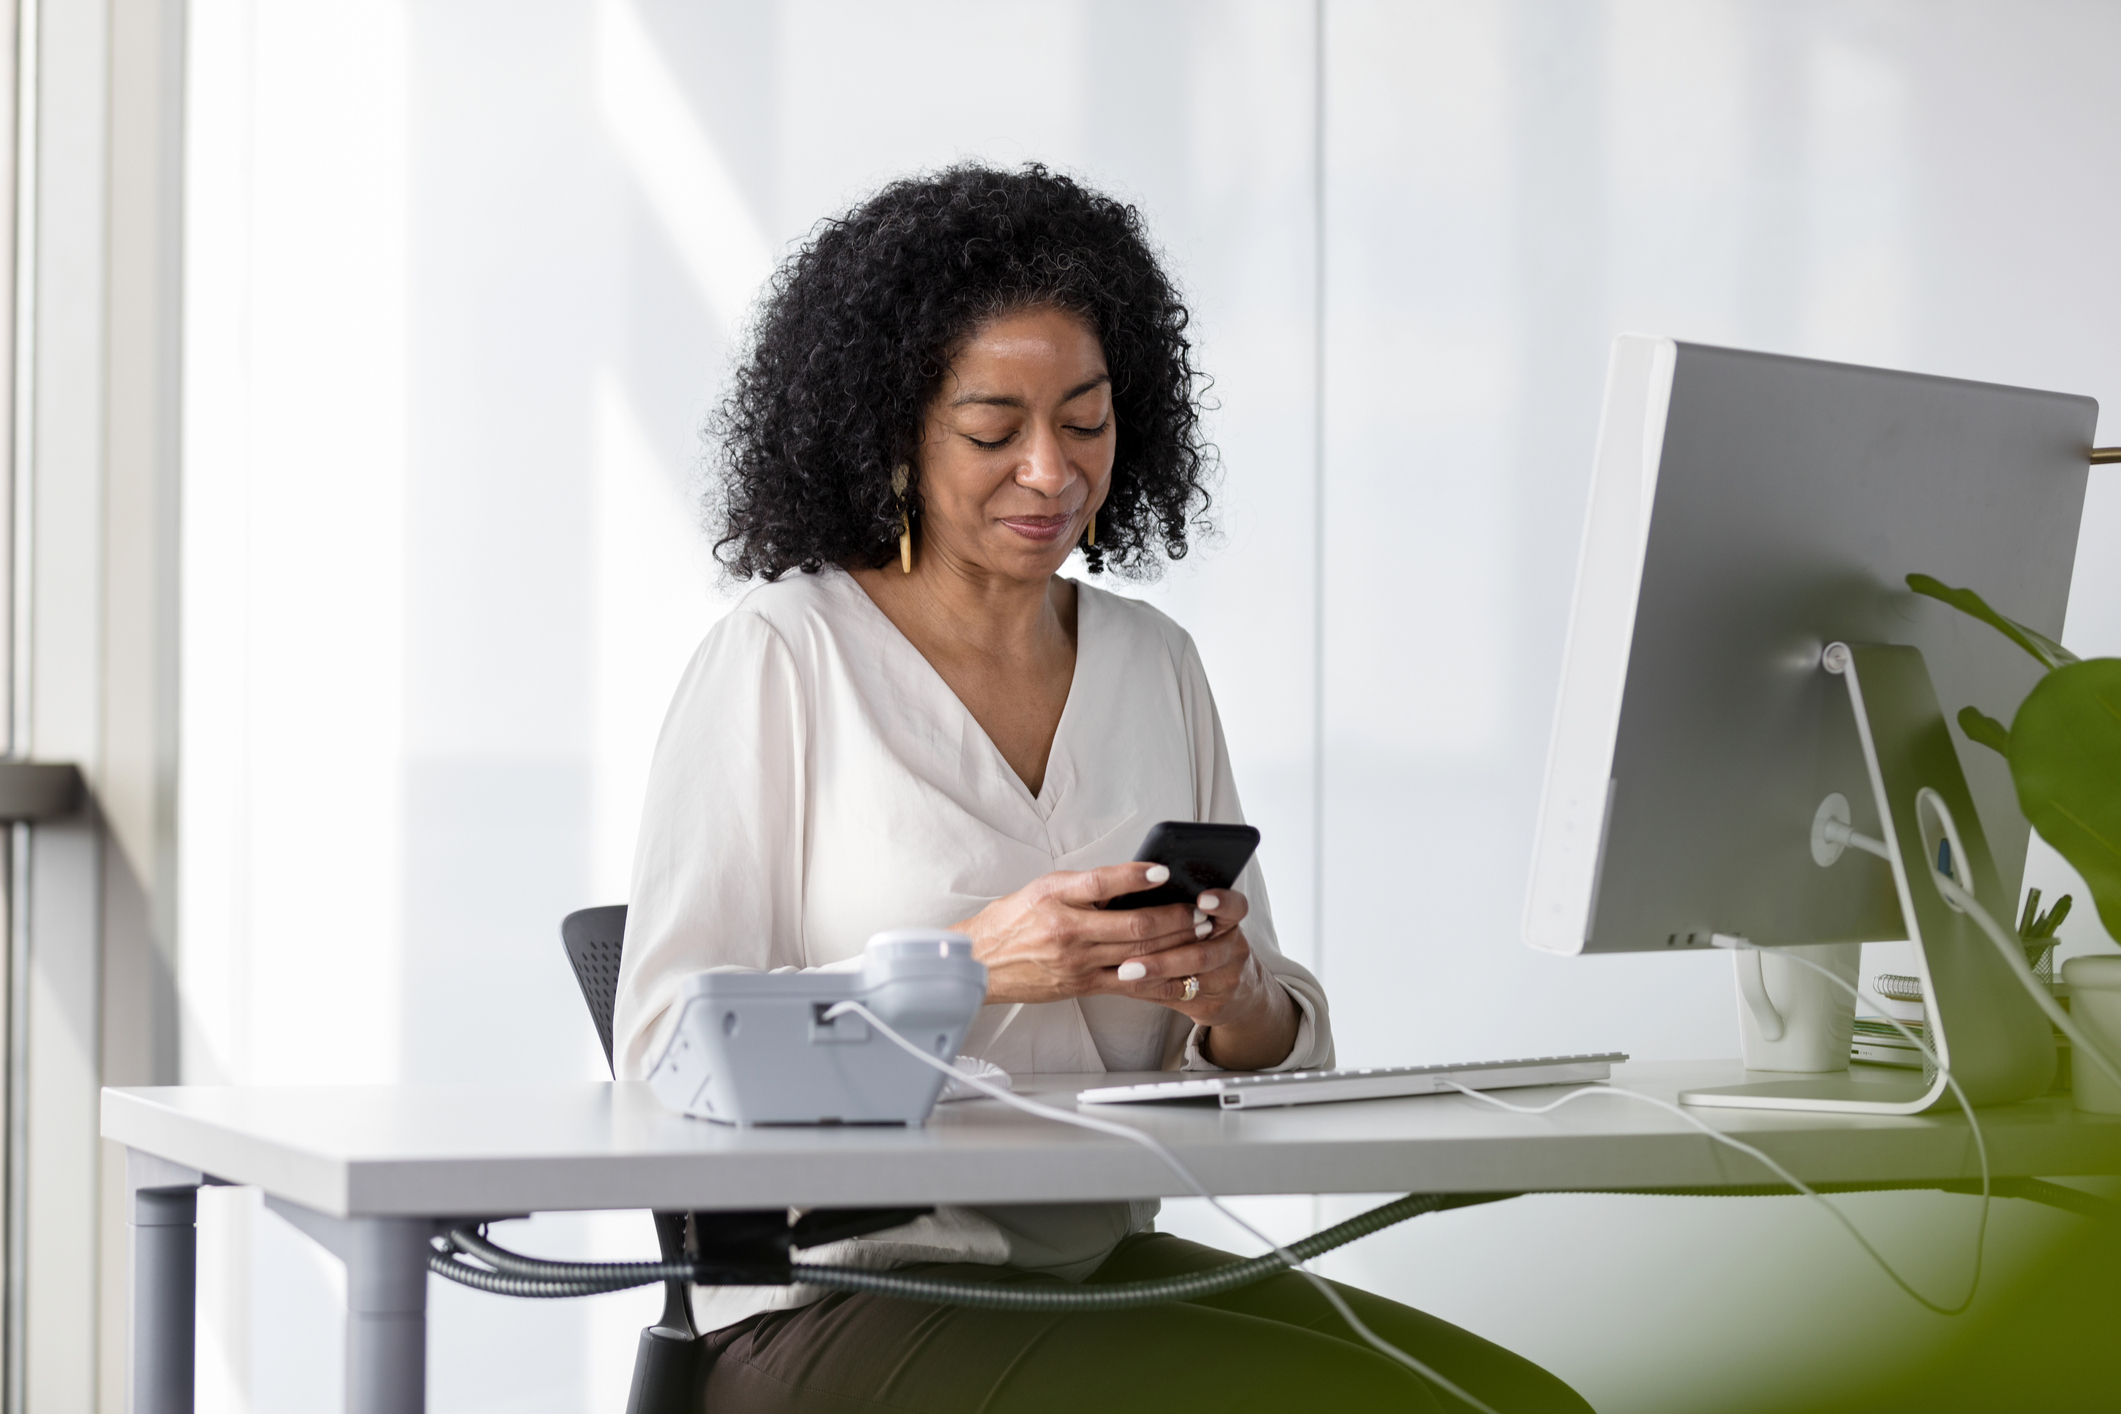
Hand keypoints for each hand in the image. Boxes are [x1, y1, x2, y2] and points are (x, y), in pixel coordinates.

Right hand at [953, 863, 1209, 1005]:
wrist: (982, 962)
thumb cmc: (1013, 920)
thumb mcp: (1043, 888)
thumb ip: (1085, 885)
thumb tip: (1132, 879)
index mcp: (1056, 897)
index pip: (1102, 883)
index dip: (1136, 876)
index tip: (1164, 871)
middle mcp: (1068, 931)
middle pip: (1133, 925)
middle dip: (1174, 918)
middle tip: (1201, 910)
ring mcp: (1077, 963)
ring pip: (1138, 956)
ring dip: (1176, 946)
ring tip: (1201, 935)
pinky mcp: (1083, 986)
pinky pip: (1130, 985)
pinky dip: (1160, 979)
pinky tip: (1181, 973)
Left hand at [1109, 888, 1297, 1068]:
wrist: (1236, 991)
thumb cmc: (1207, 943)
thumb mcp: (1206, 921)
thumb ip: (1181, 909)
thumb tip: (1138, 890)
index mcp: (1231, 922)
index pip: (1235, 908)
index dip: (1222, 903)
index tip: (1202, 899)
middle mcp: (1233, 952)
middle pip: (1201, 955)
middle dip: (1163, 958)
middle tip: (1130, 958)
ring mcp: (1225, 982)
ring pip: (1185, 982)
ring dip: (1150, 977)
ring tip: (1123, 973)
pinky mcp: (1212, 1006)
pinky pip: (1174, 998)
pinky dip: (1148, 990)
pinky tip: (1126, 985)